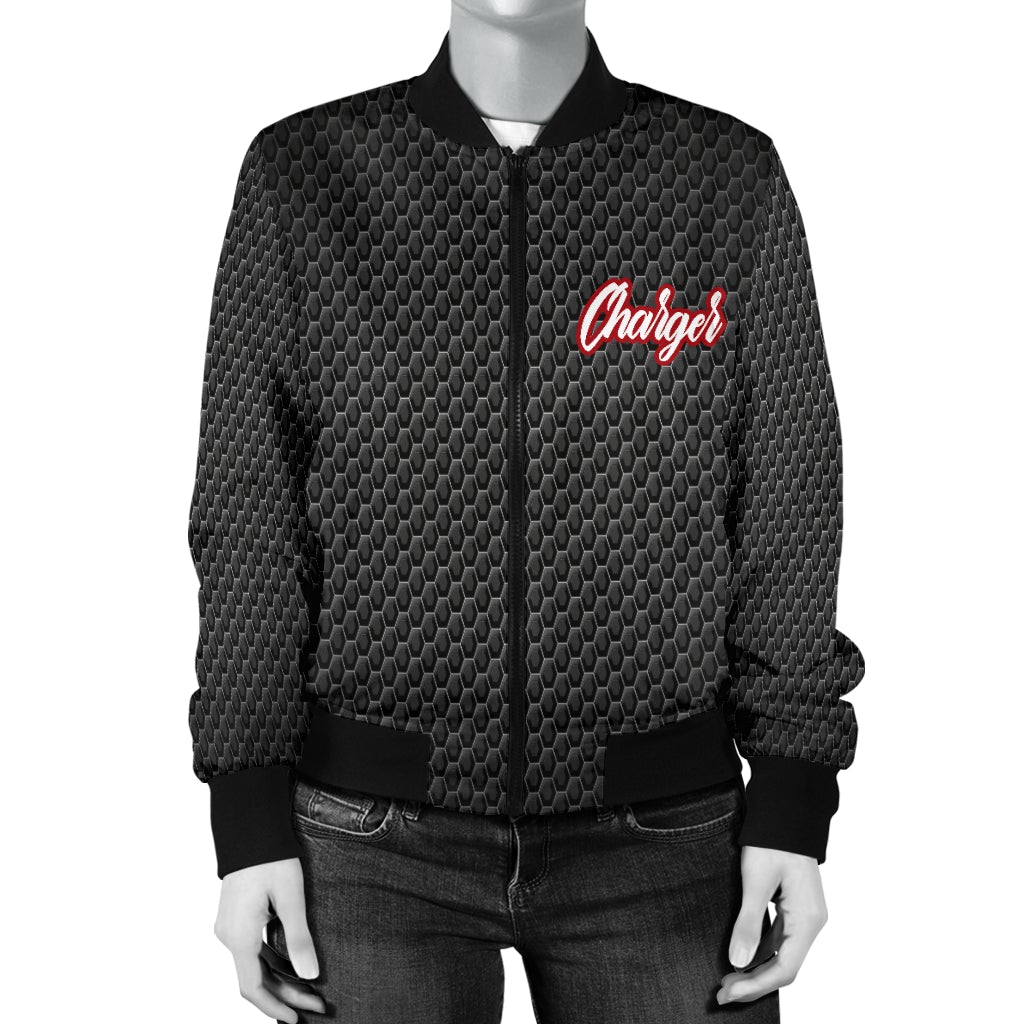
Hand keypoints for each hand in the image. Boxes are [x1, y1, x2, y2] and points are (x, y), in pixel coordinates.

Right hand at [214, 857, 326, 1022]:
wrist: (250, 827)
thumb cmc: (271, 857)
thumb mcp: (291, 897)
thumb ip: (298, 938)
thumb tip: (311, 975)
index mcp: (239, 936)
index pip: (253, 988)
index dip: (275, 1008)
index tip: (297, 1020)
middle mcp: (229, 935)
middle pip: (256, 978)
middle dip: (287, 994)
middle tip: (318, 1004)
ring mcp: (229, 926)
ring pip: (254, 964)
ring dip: (280, 979)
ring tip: (311, 989)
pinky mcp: (235, 916)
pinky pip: (252, 949)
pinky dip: (271, 962)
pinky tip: (292, 966)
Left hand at [717, 845, 827, 1004]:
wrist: (785, 811)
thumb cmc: (772, 841)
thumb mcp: (756, 880)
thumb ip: (748, 922)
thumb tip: (738, 962)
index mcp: (807, 920)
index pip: (784, 969)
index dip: (755, 986)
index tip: (727, 992)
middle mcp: (810, 922)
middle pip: (784, 966)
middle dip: (753, 982)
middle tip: (721, 991)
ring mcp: (803, 915)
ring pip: (781, 954)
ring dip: (756, 969)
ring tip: (727, 977)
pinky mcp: (793, 907)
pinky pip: (779, 939)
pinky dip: (760, 950)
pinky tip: (740, 954)